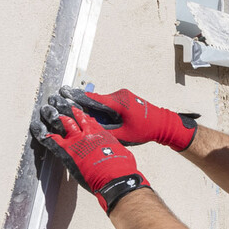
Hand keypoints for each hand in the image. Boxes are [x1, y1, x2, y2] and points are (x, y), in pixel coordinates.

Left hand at [30, 101, 150, 213]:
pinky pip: (50, 139)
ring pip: (61, 122)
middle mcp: (87, 133)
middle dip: (64, 107)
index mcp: (100, 132)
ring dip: (52, 114)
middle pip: (73, 115)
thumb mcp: (121, 152)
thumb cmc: (122, 168)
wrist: (116, 177)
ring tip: (46, 108)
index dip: (78, 110)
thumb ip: (112, 148)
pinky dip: (41, 132)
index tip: (73, 104)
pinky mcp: (67, 152)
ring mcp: (76, 141)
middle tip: (56, 100)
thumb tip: (115, 151)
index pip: (86, 117)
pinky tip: (35, 127)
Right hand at [58, 85, 198, 150]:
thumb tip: (89, 131)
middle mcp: (120, 95)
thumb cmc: (146, 130)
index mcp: (118, 103)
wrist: (164, 123)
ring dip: (93, 107)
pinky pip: (109, 102)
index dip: (78, 97)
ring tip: (77, 108)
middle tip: (64, 99)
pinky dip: (102, 107)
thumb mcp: (124, 134)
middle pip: (96, 99)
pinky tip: (95, 113)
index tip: (64, 94)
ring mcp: (123, 95)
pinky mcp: (126, 98)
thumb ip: (105, 131)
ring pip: (103, 101)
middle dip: (82, 102)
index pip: (94, 99)